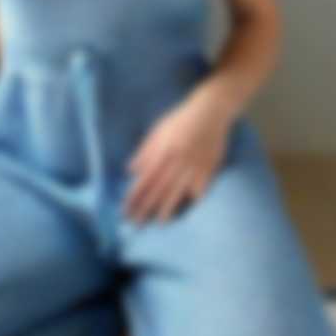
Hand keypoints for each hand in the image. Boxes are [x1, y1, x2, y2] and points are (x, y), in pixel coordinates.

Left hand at [123, 91, 233, 223]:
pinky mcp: (209, 168)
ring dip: (167, 208)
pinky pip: (200, 188)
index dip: (134, 196)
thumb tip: (130, 171)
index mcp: (162, 151)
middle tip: (136, 223)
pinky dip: (192, 200)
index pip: (145, 179)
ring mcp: (194, 166)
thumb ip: (145, 151)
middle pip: (159, 189)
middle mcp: (177, 161)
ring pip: (178, 191)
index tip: (125, 210)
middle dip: (146, 207)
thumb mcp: (158, 131)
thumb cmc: (180, 120)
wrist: (210, 111)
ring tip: (159, 223)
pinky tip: (186, 210)